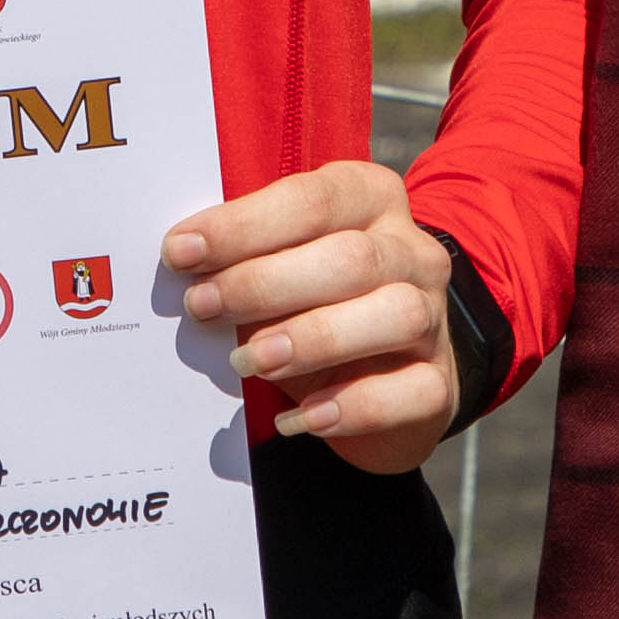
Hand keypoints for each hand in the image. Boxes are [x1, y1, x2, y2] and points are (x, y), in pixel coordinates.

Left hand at [163, 158, 466, 475]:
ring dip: (312, 339)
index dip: (243, 226)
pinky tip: (299, 418)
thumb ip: (243, 258)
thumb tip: (181, 265)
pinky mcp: (439, 382)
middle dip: (265, 283)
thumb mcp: (279, 267)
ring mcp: (434, 318)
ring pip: (395, 315)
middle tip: (203, 307)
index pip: (312, 201)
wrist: (382, 372)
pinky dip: (351, 407)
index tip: (180, 252)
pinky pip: (410, 392)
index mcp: (369, 200)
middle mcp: (411, 252)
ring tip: (249, 360)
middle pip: (352, 258)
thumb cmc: (312, 304)